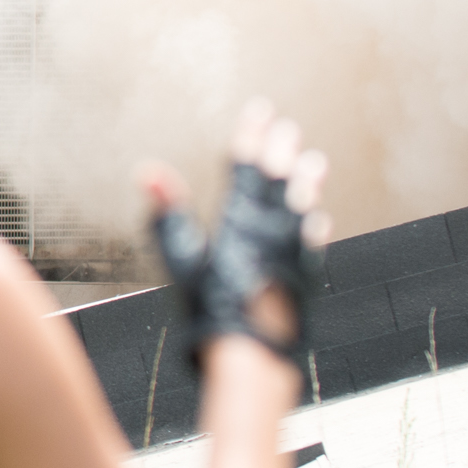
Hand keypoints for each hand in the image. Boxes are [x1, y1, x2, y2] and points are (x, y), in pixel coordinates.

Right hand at [144, 104, 327, 376]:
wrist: (253, 356)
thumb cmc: (211, 311)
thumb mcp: (181, 260)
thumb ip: (167, 213)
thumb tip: (149, 173)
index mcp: (240, 222)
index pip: (246, 167)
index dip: (252, 136)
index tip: (259, 111)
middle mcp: (271, 233)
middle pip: (279, 181)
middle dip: (282, 150)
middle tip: (287, 127)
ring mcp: (292, 256)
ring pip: (303, 208)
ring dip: (307, 182)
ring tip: (315, 162)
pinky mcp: (304, 280)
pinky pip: (312, 247)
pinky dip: (314, 230)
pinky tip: (318, 222)